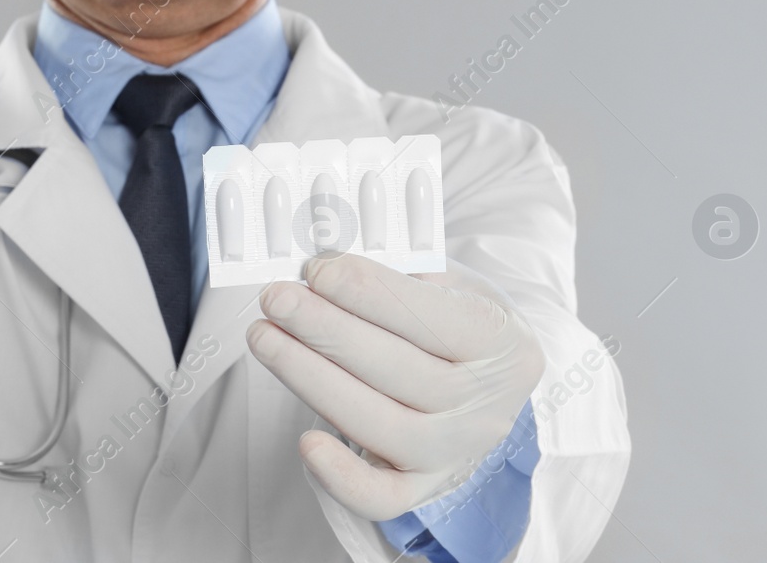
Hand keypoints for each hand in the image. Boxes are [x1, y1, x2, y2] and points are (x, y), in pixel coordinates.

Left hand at [245, 254, 544, 520]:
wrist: (487, 383)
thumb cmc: (456, 324)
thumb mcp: (449, 283)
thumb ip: (395, 278)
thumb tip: (324, 272)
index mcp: (501, 342)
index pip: (433, 318)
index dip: (368, 292)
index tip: (318, 270)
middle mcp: (484, 405)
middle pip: (398, 370)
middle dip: (325, 329)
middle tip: (277, 299)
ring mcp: (454, 452)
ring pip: (380, 425)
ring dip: (311, 379)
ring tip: (265, 337)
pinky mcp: (422, 486)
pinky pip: (382, 496)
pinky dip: (342, 477)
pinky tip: (306, 442)